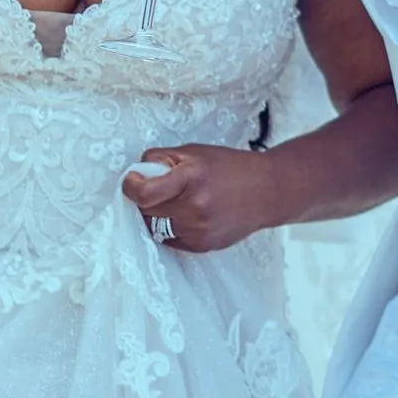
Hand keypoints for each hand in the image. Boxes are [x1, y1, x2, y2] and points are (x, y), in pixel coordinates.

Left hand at [122, 145, 276, 253]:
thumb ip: (162, 159)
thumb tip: (137, 172)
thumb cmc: (231, 167)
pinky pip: (169, 239)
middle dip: (145, 198)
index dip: (131, 186)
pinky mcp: (202, 246)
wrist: (267, 191)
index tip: (132, 180)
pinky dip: (170, 226)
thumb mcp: (195, 152)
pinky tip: (185, 214)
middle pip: (146, 210)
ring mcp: (198, 230)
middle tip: (156, 187)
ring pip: (155, 226)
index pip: (144, 193)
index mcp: (191, 179)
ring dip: (156, 214)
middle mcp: (194, 208)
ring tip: (173, 201)